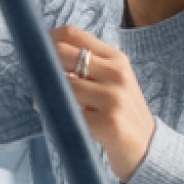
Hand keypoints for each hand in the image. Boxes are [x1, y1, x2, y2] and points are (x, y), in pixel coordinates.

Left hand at [49, 25, 156, 182]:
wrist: (147, 149)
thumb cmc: (121, 113)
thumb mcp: (113, 82)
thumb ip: (88, 66)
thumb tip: (46, 55)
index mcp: (116, 59)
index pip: (74, 34)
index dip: (48, 38)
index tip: (37, 50)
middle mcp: (117, 73)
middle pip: (63, 54)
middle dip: (44, 63)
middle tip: (36, 75)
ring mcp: (113, 97)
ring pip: (63, 84)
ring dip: (47, 91)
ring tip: (47, 99)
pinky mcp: (107, 122)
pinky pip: (67, 111)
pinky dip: (54, 112)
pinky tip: (55, 116)